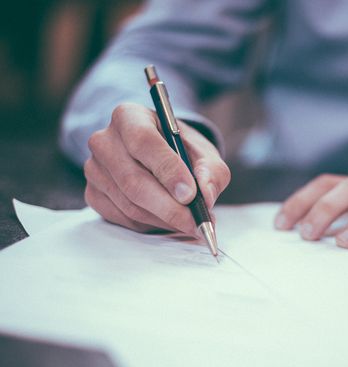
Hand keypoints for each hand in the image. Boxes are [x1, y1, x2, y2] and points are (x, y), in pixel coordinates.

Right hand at [84, 103, 229, 234]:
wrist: (159, 157)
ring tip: (190, 223)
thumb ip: (211, 171)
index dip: (168, 170)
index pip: (143, 141)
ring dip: (164, 219)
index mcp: (129, 117)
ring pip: (130, 204)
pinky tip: (169, 220)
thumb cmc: (181, 151)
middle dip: (170, 207)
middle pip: (133, 180)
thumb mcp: (204, 153)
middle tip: (196, 222)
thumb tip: (206, 195)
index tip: (190, 194)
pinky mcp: (93, 194)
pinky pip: (123, 218)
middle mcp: (104, 140)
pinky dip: (151, 225)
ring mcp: (94, 169)